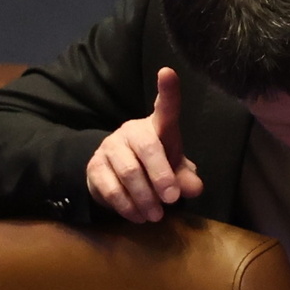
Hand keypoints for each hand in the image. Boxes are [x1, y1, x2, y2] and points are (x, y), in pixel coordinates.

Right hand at [85, 67, 203, 221]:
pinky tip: (138, 216)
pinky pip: (110, 188)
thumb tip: (194, 188)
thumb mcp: (176, 170)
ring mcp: (110, 148)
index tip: (168, 72)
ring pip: (128, 172)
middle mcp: (132, 131)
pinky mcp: (94, 168)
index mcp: (157, 127)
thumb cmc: (155, 166)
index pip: (165, 108)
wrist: (117, 175)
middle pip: (148, 148)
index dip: (168, 91)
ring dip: (145, 197)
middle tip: (172, 199)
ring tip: (156, 215)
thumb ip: (186, 177)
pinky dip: (127, 206)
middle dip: (162, 175)